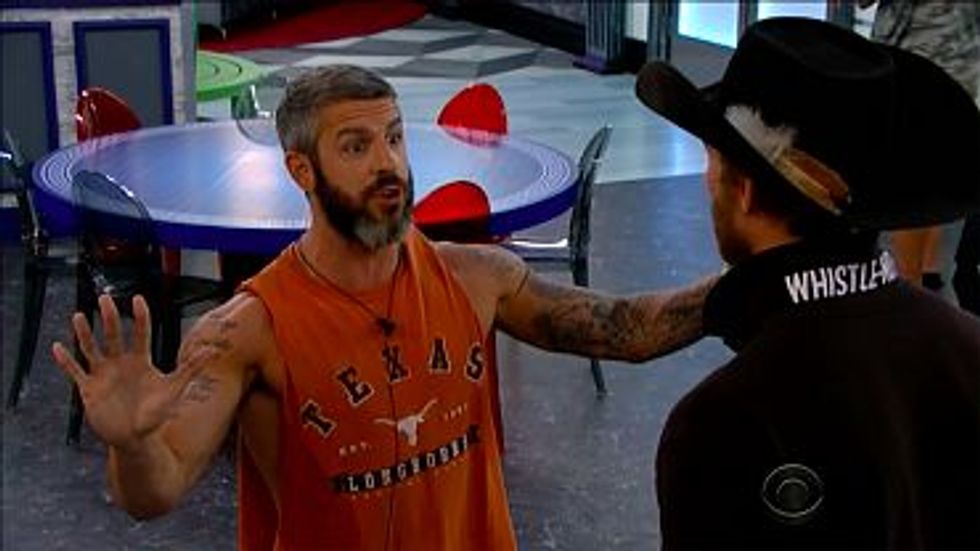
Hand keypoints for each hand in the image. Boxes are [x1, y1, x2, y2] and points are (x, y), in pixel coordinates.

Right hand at [52, 295, 213, 449]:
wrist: (136, 438)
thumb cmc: (157, 414)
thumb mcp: (175, 389)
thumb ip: (190, 369)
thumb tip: (210, 351)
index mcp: (141, 360)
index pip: (141, 333)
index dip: (140, 316)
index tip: (138, 298)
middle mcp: (120, 363)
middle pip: (114, 335)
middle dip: (110, 317)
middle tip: (105, 298)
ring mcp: (103, 374)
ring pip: (91, 349)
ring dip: (85, 333)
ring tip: (79, 316)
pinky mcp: (89, 389)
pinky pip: (75, 371)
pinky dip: (66, 361)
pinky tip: (57, 347)